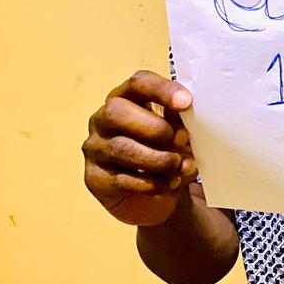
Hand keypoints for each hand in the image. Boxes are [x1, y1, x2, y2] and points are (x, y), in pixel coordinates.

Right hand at [83, 70, 198, 225]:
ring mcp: (95, 148)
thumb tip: (190, 114)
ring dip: (159, 159)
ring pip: (122, 148)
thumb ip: (178, 122)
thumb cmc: (165, 155)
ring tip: (183, 167)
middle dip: (156, 127)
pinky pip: (121, 179)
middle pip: (118, 111)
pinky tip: (170, 184)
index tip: (187, 102)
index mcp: (126, 99)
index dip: (161, 89)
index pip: (137, 83)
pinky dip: (152, 182)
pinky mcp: (94, 178)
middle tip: (183, 140)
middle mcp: (103, 120)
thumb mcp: (177, 136)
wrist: (152, 199)